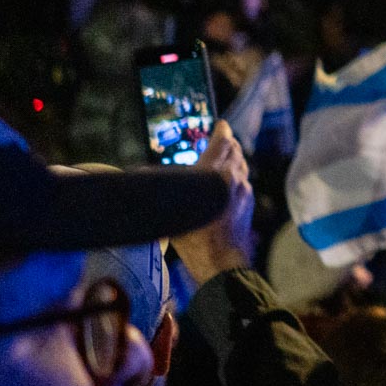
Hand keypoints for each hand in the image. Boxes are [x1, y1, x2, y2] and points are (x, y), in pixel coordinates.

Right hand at [171, 119, 254, 285]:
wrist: (221, 261)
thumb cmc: (193, 238)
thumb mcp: (169, 212)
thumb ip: (158, 188)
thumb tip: (137, 175)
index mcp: (213, 175)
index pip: (222, 143)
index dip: (221, 131)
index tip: (220, 124)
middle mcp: (233, 178)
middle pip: (234, 151)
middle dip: (227, 142)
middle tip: (220, 139)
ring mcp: (244, 191)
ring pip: (242, 165)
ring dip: (234, 157)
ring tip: (225, 156)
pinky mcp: (248, 203)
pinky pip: (244, 180)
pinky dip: (237, 173)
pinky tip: (229, 180)